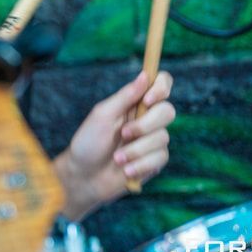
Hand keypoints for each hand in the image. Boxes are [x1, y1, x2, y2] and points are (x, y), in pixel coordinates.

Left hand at [54, 71, 174, 219]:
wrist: (84, 176)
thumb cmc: (89, 143)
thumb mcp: (103, 116)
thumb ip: (125, 96)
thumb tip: (145, 74)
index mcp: (134, 103)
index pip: (161, 84)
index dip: (161, 88)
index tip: (147, 100)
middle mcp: (147, 118)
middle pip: (167, 111)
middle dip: (145, 125)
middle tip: (123, 134)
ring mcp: (153, 140)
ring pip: (162, 137)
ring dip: (136, 150)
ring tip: (117, 159)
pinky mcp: (155, 160)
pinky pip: (160, 158)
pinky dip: (140, 164)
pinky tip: (125, 170)